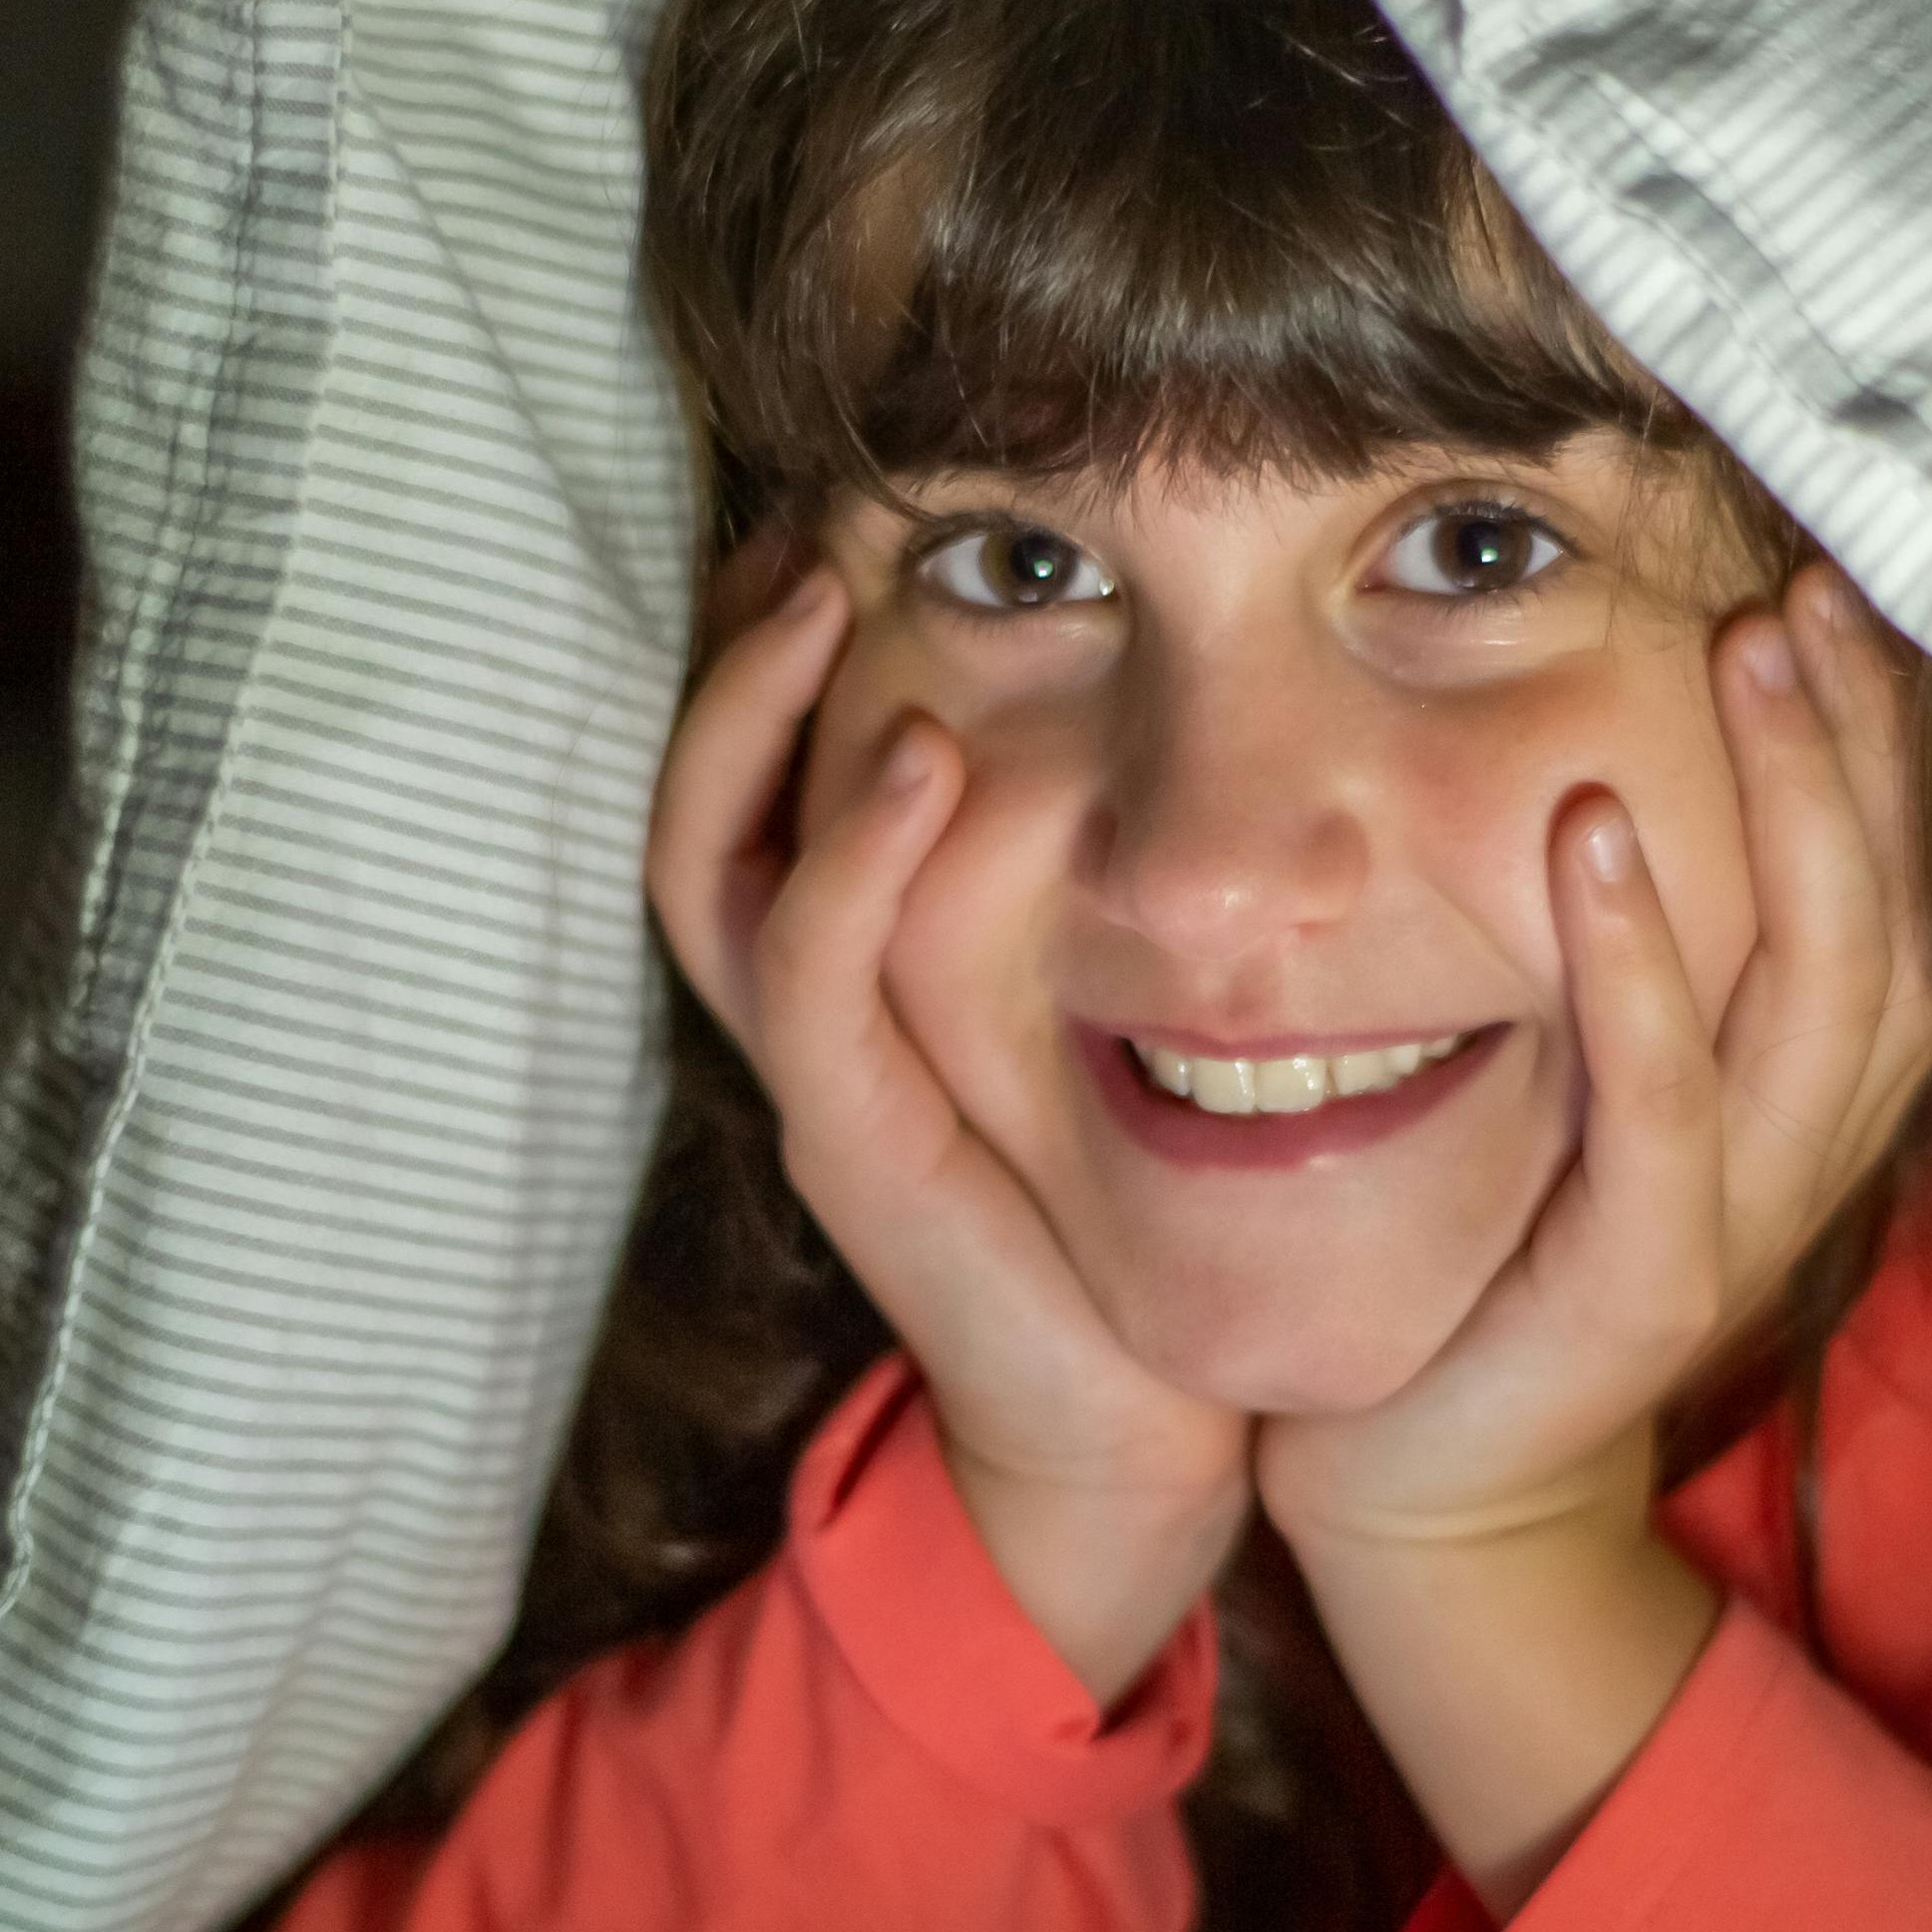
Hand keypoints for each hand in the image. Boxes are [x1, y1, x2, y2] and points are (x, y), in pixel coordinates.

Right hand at [647, 539, 1252, 1701]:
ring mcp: (819, 1073)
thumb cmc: (1164, 1213)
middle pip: (700, 781)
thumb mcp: (1142, 1007)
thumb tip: (1231, 710)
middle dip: (738, 637)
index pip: (770, 761)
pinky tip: (923, 757)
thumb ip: (1144, 875)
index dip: (785, 628)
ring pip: (708, 856)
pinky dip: (849, 856)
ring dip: (754, 713)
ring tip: (828, 588)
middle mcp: (813, 1008)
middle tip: (816, 503)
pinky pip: (809, 970)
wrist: (1148, 1433)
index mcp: (867, 966)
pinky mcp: (854, 1143)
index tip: (862, 498)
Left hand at [1254, 565, 1931, 1893]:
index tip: (1891, 585)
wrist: (1433, 1479)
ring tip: (1753, 650)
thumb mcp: (1624, 1063)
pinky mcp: (1650, 1278)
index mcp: (1835, 1084)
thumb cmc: (1515, 1240)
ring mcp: (1751, 1213)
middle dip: (1880, 733)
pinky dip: (1641, 965)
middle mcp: (1827, 1139)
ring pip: (1833, 984)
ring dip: (1799, 805)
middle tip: (1825, 574)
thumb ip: (1683, 941)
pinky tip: (1597, 836)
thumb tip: (1670, 726)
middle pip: (1917, 912)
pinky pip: (1668, 1104)